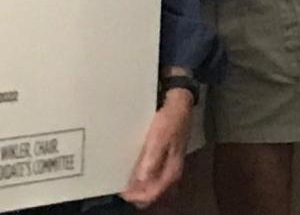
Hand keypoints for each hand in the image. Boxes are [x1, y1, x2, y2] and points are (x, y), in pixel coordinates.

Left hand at [120, 90, 192, 207]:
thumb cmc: (169, 120)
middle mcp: (172, 172)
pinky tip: (132, 167)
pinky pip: (152, 175)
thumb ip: (152, 159)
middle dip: (137, 192)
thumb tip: (141, 179)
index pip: (152, 194)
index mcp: (171, 170)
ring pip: (151, 185)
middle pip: (152, 193)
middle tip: (120, 185)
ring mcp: (169, 166)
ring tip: (123, 177)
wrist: (180, 104)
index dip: (135, 196)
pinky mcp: (165, 158)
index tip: (120, 191)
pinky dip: (141, 175)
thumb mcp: (159, 138)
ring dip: (138, 184)